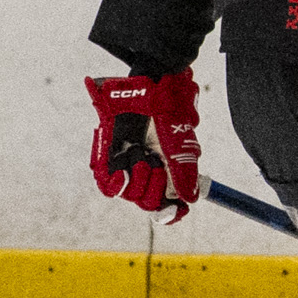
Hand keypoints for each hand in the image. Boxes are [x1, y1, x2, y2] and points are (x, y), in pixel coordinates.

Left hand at [85, 72, 201, 223]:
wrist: (145, 85)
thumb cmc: (168, 109)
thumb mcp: (180, 143)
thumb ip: (184, 172)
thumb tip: (190, 199)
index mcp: (169, 169)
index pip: (169, 203)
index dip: (171, 212)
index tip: (173, 210)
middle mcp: (149, 170)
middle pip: (149, 202)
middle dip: (155, 188)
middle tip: (157, 165)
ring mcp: (127, 165)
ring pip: (131, 195)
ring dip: (138, 178)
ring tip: (141, 153)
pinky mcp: (107, 159)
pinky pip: (108, 187)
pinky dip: (117, 184)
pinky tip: (124, 173)